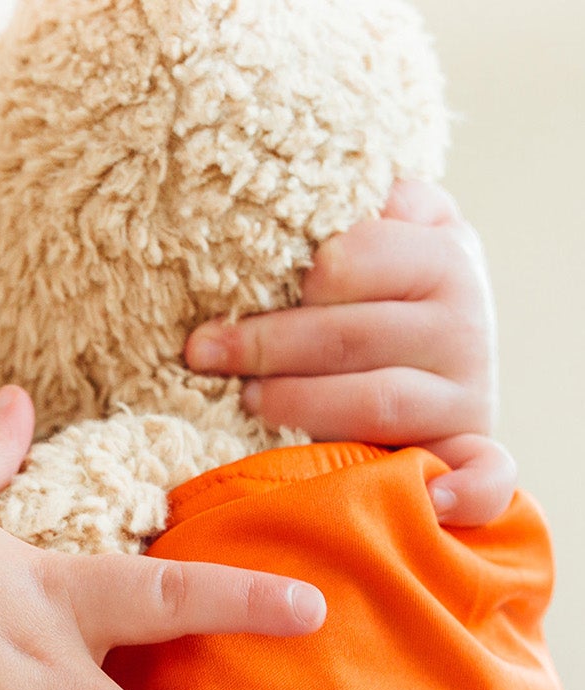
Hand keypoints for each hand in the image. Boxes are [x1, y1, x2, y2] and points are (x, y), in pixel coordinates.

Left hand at [185, 181, 515, 525]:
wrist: (447, 376)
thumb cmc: (390, 306)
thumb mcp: (392, 243)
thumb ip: (370, 215)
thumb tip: (337, 188)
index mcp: (441, 257)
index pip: (352, 259)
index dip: (284, 280)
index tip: (220, 296)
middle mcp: (463, 324)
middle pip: (349, 334)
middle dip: (265, 345)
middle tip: (202, 352)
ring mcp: (468, 393)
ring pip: (378, 401)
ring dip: (303, 405)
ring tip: (247, 402)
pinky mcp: (469, 451)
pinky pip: (486, 476)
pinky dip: (465, 491)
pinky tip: (429, 500)